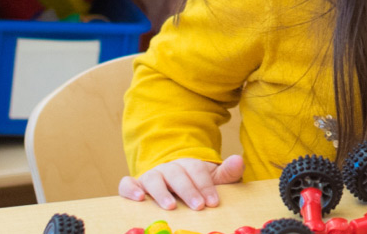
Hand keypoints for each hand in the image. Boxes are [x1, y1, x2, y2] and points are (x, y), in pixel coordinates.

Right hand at [118, 155, 243, 209]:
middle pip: (177, 175)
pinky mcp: (136, 185)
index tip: (213, 202)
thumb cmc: (197, 184)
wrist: (176, 183)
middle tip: (198, 206)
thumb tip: (239, 159)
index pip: (197, 171)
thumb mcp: (214, 179)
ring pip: (153, 179)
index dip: (205, 186)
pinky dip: (130, 189)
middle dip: (188, 191)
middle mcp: (169, 168)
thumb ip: (227, 172)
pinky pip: (127, 184)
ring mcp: (151, 176)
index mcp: (188, 164)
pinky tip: (138, 198)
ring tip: (170, 206)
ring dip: (160, 192)